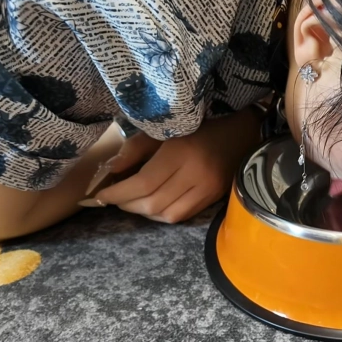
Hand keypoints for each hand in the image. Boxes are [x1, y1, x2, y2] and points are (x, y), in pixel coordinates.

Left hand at [93, 111, 260, 222]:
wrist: (241, 130)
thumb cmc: (199, 125)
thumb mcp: (164, 130)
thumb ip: (136, 150)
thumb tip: (111, 172)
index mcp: (181, 153)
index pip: (143, 183)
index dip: (118, 193)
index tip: (100, 195)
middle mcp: (196, 175)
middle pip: (153, 203)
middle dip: (127, 205)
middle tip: (114, 199)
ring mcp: (208, 189)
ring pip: (167, 215)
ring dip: (144, 213)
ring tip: (132, 202)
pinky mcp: (214, 198)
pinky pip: (182, 215)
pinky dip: (162, 214)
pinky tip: (153, 205)